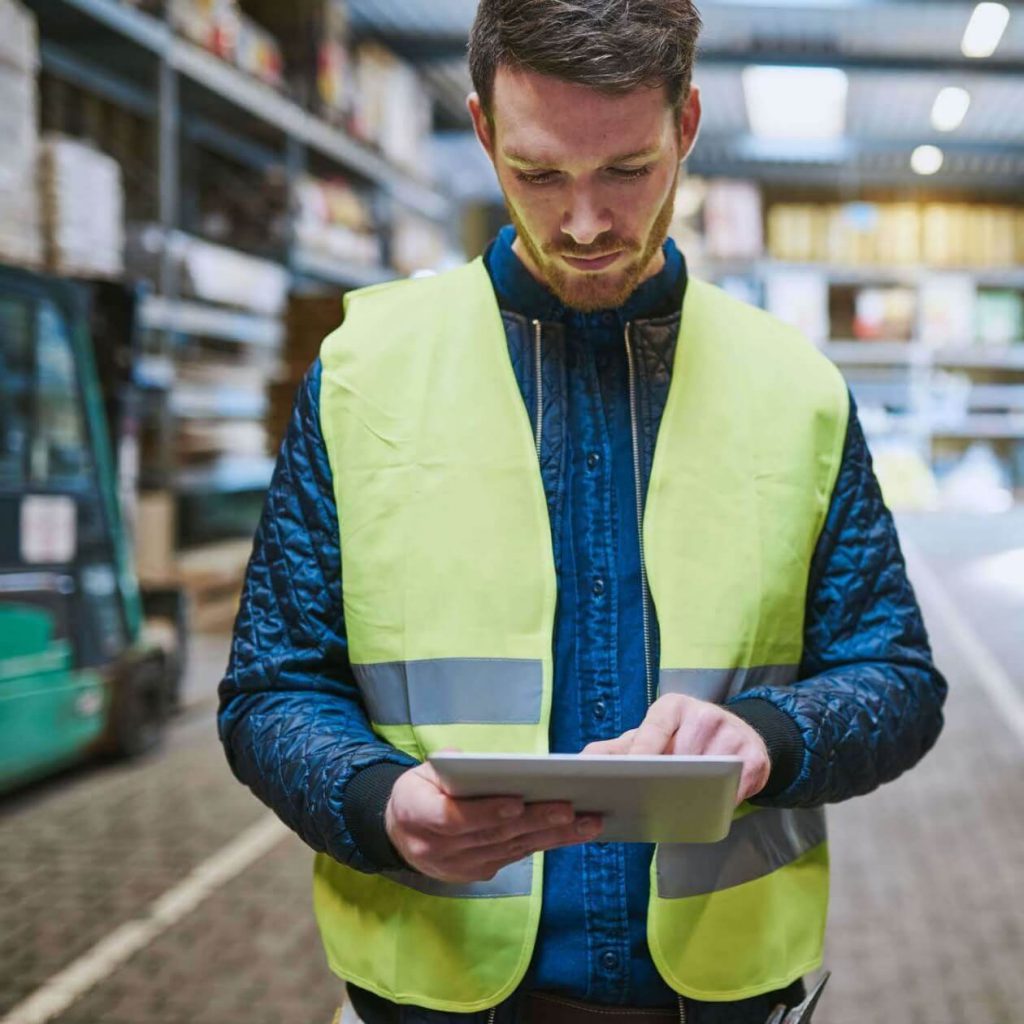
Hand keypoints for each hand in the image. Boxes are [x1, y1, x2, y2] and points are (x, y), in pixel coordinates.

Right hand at [385, 761, 602, 882]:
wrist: (402, 833)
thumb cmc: (419, 792)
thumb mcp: (422, 771)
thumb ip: (446, 765)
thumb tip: (473, 763)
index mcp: (416, 813)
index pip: (453, 818)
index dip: (486, 812)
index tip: (516, 802)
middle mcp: (436, 847)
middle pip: (492, 835)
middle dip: (535, 821)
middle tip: (570, 808)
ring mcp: (457, 866)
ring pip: (510, 849)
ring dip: (551, 836)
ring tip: (586, 822)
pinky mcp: (476, 874)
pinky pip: (514, 857)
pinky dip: (544, 844)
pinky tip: (571, 833)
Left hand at [581, 694, 770, 803]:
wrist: (739, 735)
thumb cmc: (683, 738)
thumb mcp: (651, 735)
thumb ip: (617, 749)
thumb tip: (581, 762)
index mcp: (673, 706)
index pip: (653, 727)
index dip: (641, 751)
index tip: (629, 773)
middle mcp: (704, 714)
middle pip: (681, 753)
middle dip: (666, 779)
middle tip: (647, 800)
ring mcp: (733, 733)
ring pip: (708, 771)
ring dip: (692, 793)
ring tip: (674, 809)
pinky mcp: (755, 757)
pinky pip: (734, 787)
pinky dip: (719, 802)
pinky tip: (707, 810)